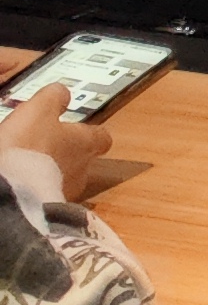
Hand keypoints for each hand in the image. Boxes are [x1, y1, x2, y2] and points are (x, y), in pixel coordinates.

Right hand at [1, 85, 109, 202]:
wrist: (9, 195)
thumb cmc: (27, 148)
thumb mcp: (38, 111)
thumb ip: (53, 99)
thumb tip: (63, 92)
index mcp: (84, 144)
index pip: (101, 137)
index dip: (91, 133)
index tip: (81, 129)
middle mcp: (81, 171)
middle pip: (83, 161)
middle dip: (67, 155)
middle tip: (48, 148)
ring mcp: (64, 195)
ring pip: (63, 181)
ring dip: (50, 175)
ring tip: (29, 169)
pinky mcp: (46, 212)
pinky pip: (45, 199)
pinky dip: (36, 193)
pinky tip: (21, 187)